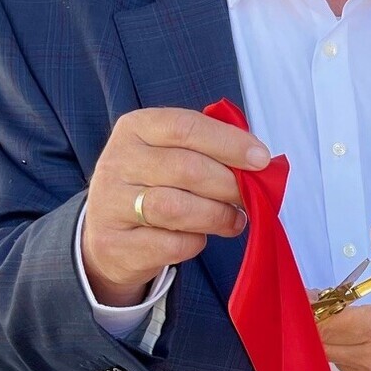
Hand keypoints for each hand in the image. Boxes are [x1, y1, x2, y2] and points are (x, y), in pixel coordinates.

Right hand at [81, 106, 268, 304]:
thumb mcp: (172, 154)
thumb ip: (210, 150)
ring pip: (177, 208)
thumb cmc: (154, 186)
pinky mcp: (117, 243)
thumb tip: (258, 161)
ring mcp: (112, 204)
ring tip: (235, 219)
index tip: (261, 160)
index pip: (185, 127)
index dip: (229, 143)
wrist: (110, 235)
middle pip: (187, 169)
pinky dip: (196, 242)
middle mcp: (118, 162)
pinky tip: (201, 237)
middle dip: (229, 185)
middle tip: (251, 196)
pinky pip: (172, 243)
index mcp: (136, 129)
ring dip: (218, 215)